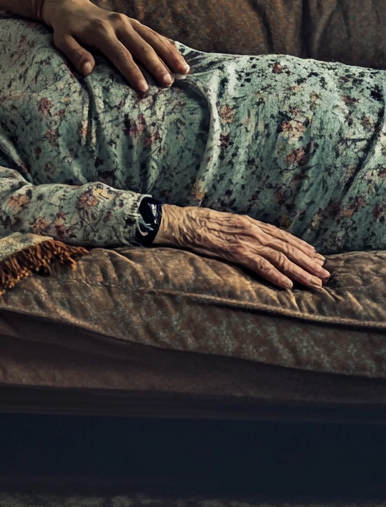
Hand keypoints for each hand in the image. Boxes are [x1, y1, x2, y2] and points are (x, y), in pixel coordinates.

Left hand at [40, 0, 188, 94]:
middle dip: (157, 66)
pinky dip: (167, 44)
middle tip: (169, 83)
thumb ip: (75, 54)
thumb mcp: (62, 41)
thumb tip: (87, 70)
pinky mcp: (133, 22)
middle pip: (142, 47)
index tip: (143, 88)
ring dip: (169, 54)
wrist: (71, 6)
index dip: (133, 72)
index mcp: (101, 31)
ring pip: (153, 38)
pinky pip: (153, 33)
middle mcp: (118, 24)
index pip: (120, 54)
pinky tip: (179, 56)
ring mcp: (128, 21)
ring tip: (184, 70)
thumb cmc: (66, 29)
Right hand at [153, 203, 330, 289]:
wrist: (181, 222)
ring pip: (279, 257)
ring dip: (300, 271)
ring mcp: (245, 241)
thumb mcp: (227, 223)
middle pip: (287, 248)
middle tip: (325, 274)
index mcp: (251, 224)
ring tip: (315, 282)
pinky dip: (275, 275)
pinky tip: (288, 285)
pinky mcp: (234, 251)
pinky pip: (260, 265)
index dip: (302, 247)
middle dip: (308, 262)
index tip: (317, 257)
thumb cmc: (199, 223)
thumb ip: (243, 231)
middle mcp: (253, 231)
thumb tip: (256, 241)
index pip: (283, 237)